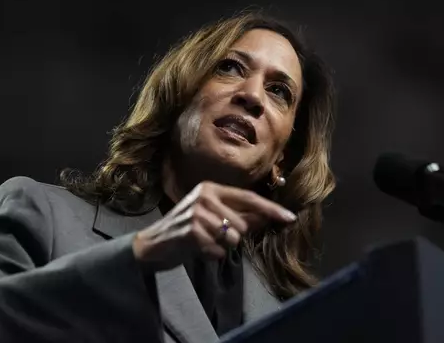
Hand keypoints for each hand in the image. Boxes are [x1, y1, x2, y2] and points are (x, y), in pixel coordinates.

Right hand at [132, 181, 296, 272]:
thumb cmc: (187, 231)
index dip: (271, 209)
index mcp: (211, 188)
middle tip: (213, 237)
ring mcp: (197, 212)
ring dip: (222, 247)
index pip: (249, 198)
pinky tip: (196, 249)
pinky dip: (211, 255)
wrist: (153, 245)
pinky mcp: (191, 231)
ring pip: (233, 238)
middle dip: (234, 237)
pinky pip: (218, 251)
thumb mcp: (213, 219)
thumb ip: (240, 217)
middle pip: (242, 224)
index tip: (290, 218)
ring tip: (203, 242)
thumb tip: (268, 218)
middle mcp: (204, 196)